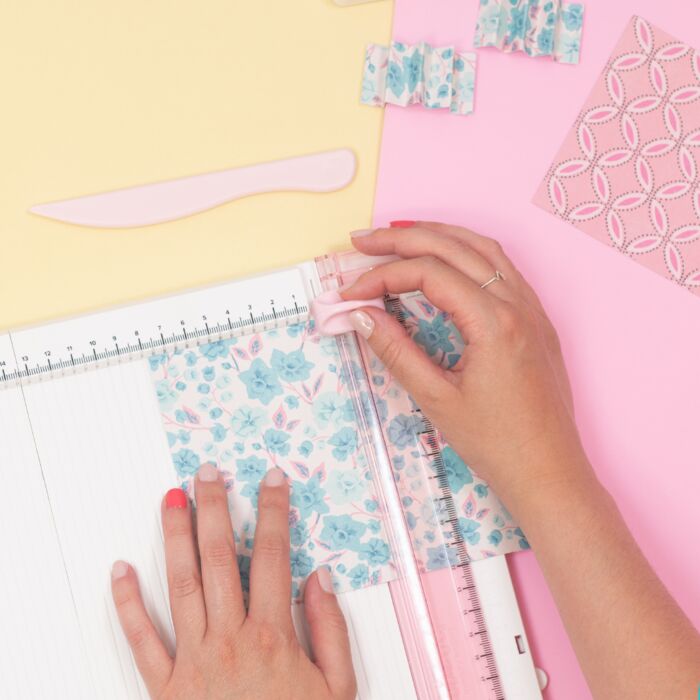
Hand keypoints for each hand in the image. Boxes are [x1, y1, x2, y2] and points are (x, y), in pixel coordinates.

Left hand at [111, 465, 355, 699]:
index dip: (272, 512)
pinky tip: (120, 570)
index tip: (270, 480)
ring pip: (181, 584)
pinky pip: (142, 639)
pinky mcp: (165, 688)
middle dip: (214, 509)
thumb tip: (320, 577)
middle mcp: (229, 639)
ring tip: (171, 499)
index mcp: (273, 636)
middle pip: (220, 558)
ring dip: (175, 537)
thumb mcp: (338, 689)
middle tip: (207, 473)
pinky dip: (127, 603)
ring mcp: (193, 661)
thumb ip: (331, 630)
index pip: (272, 556)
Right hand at [342, 222, 591, 503]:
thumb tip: (360, 316)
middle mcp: (519, 304)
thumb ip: (395, 351)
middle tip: (362, 241)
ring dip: (438, 236)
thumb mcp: (437, 399)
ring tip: (398, 237)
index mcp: (495, 323)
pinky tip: (446, 260)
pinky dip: (467, 253)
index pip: (429, 274)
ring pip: (482, 248)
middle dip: (402, 239)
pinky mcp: (536, 320)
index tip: (350, 292)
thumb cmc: (498, 445)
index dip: (382, 276)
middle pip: (454, 247)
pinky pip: (501, 268)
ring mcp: (533, 309)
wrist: (549, 474)